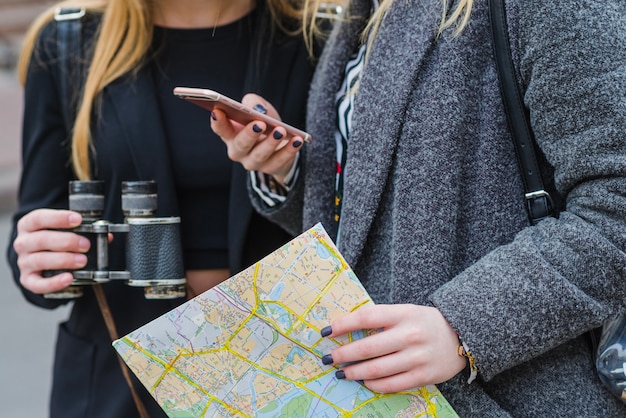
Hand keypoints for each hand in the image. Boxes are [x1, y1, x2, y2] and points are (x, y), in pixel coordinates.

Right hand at [13, 209, 89, 293]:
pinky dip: (54, 283)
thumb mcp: (64, 230)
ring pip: (40, 260)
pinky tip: (69, 278)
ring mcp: (24, 262)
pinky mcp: (28, 280)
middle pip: (41, 240)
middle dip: (67, 241)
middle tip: (86, 245)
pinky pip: (38, 284)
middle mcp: (23, 243)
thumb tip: (107, 236)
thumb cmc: (54, 241)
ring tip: (82, 261)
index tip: (78, 220)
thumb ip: (84, 230)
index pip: (39, 218)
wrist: (39, 260)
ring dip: (64, 260)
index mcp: (29, 225)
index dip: (58, 218)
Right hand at [210, 93, 303, 184]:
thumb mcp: (258, 107)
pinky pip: (280, 161)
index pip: (220, 128)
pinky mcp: (271, 168)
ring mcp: (254, 162)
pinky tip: (297, 140)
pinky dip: (289, 150)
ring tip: (280, 130)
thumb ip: (253, 102)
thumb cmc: (264, 122)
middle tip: (260, 123)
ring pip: (260, 155)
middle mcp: (238, 151)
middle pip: (241, 145)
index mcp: (230, 134)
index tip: (218, 111)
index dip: (218, 121)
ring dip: (270, 143)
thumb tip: (258, 110)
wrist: (281, 141)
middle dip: (250, 134)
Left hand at [321, 304, 466, 392]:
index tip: (327, 332)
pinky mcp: (423, 376)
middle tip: (328, 358)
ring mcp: (417, 357)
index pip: (366, 317)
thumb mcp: (404, 312)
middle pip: (367, 347)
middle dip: (342, 354)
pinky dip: (373, 384)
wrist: (461, 335)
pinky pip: (391, 384)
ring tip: (341, 373)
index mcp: (403, 313)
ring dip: (353, 372)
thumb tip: (346, 330)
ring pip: (376, 369)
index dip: (343, 325)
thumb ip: (380, 319)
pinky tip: (363, 381)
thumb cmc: (424, 322)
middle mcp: (409, 335)